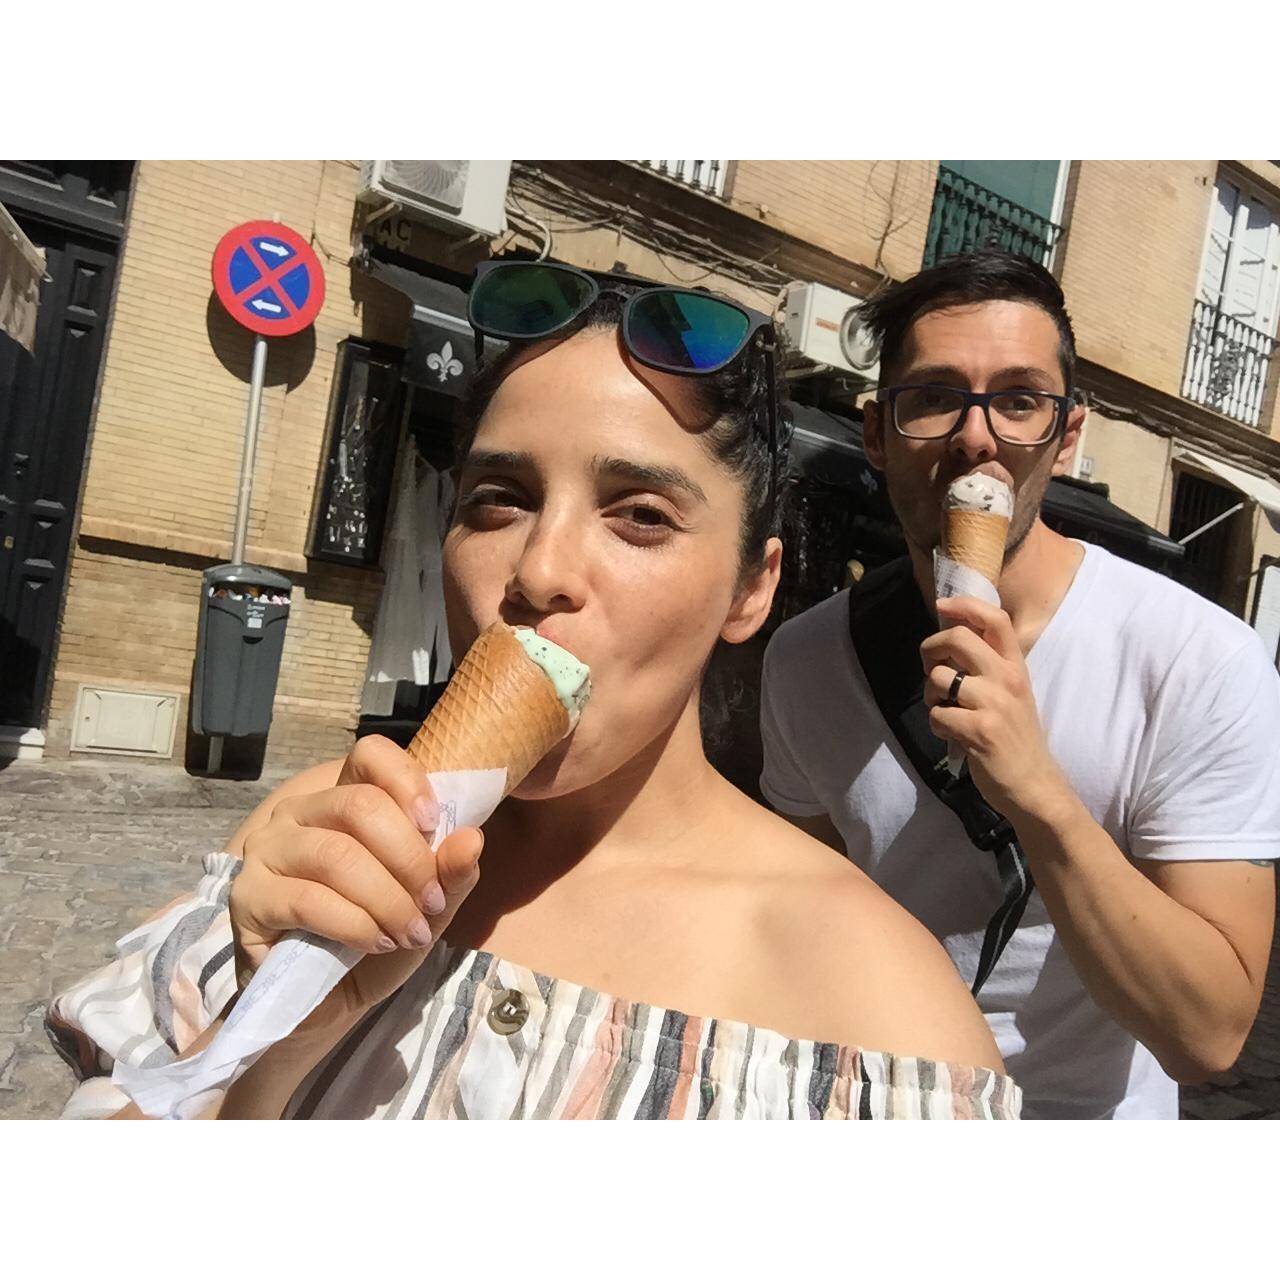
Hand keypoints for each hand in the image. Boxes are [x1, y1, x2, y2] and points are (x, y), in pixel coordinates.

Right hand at [229, 735, 482, 1022]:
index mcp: (344, 797)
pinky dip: (355, 924)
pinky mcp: (248, 898)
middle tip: (431, 903)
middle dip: (409, 858)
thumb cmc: (379, 937)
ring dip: (387, 899)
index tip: (434, 825)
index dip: (408, 782)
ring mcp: (267, 851)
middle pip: (359, 805)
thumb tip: (472, 839)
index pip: (370, 755)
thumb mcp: (429, 906)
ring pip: (336, 855)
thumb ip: (451, 873)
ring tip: (410, 931)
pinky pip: (308, 900)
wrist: (328, 1000)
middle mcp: (299, 812)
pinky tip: (375, 942)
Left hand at [921, 596, 1072, 821]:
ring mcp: (994, 704)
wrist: (1034, 784)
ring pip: (938, 678)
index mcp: (1016, 666)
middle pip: (957, 638)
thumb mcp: (1011, 693)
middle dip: (930, 650)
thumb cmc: (1016, 737)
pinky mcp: (979, 730)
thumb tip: (949, 641)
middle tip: (931, 671)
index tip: (941, 606)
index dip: (964, 605)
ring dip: (930, 696)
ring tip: (945, 711)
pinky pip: (937, 714)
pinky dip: (936, 724)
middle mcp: (1007, 679)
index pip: (995, 619)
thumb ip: (987, 667)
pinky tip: (952, 734)